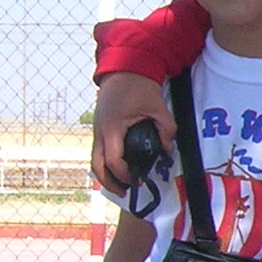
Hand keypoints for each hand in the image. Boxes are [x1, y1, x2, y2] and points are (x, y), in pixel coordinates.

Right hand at [93, 71, 172, 195]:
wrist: (124, 68)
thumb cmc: (139, 86)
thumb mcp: (158, 106)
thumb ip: (166, 129)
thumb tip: (167, 149)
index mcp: (112, 127)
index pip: (113, 161)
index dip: (124, 175)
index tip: (136, 181)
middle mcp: (100, 131)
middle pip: (97, 166)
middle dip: (109, 182)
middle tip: (125, 192)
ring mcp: (96, 129)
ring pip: (94, 160)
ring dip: (105, 175)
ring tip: (120, 186)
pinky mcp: (99, 127)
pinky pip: (98, 151)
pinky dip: (105, 164)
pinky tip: (117, 169)